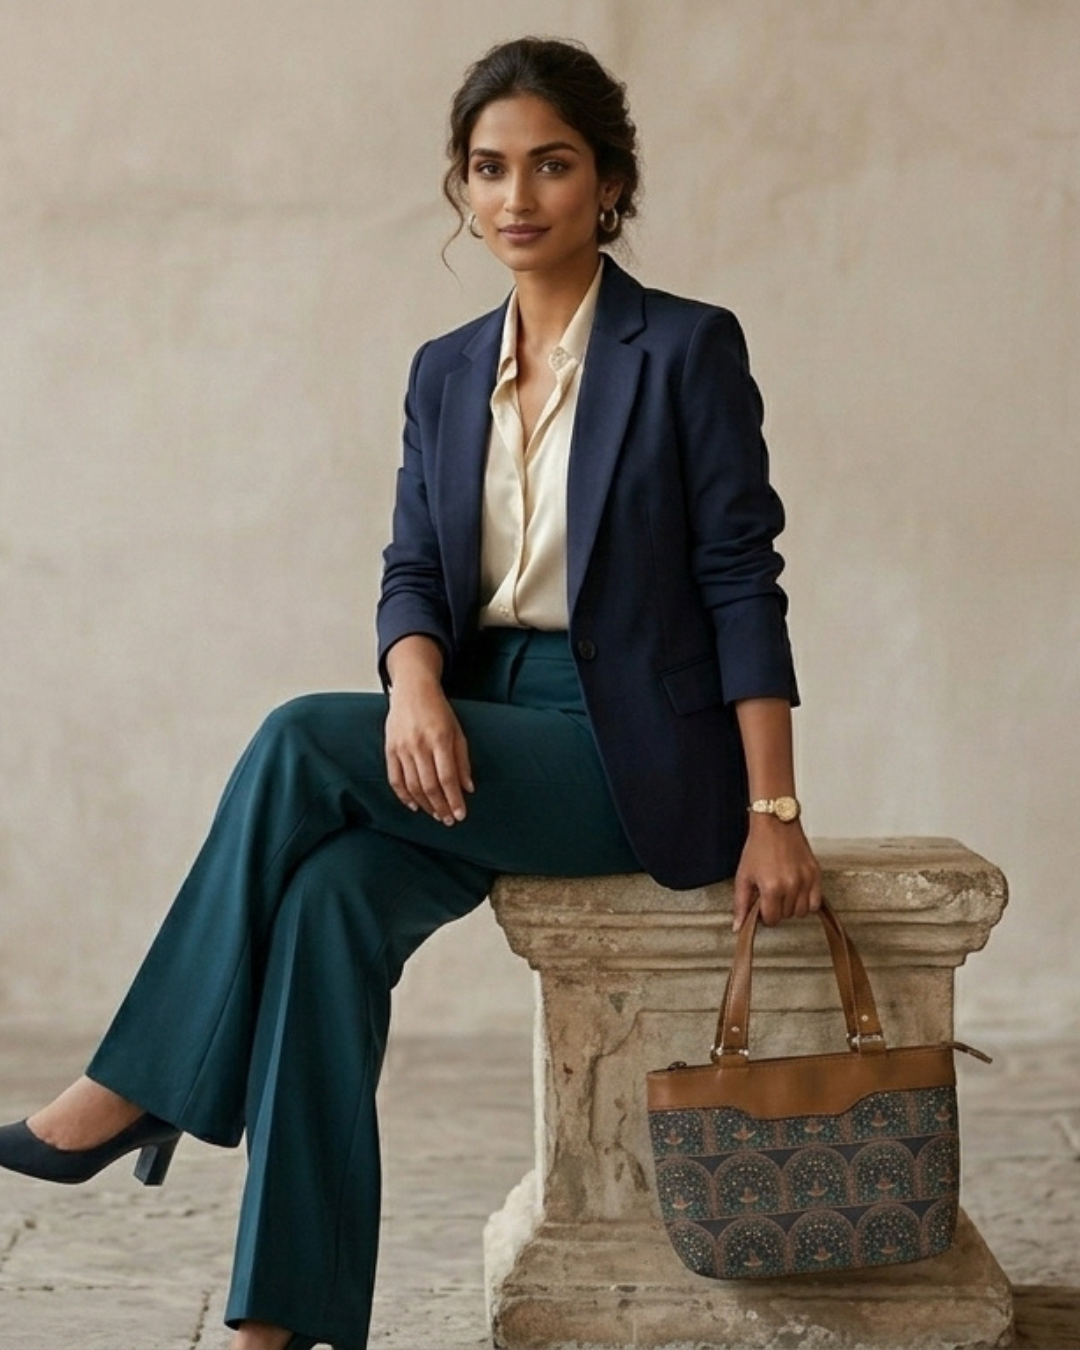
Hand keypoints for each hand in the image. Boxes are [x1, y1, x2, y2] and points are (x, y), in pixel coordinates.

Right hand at [384, 677, 473, 825]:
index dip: (454, 799)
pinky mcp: (390, 749)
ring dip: (425, 804)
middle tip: (448, 820)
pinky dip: (403, 796)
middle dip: (441, 807)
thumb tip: (467, 788)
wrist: (412, 689)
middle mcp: (419, 745)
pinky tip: (414, 806)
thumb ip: (462, 760)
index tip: (460, 814)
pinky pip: (395, 779)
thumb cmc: (438, 710)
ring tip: (436, 814)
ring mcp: (402, 748)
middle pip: (429, 785)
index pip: (447, 777)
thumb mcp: (457, 731)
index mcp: (439, 739)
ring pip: (412, 785)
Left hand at [732, 816, 821, 931]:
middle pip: (786, 916)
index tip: (761, 905)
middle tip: (770, 894)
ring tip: (783, 891)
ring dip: (792, 907)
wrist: (775, 824)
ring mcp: (806, 880)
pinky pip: (816, 902)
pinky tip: (797, 892)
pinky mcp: (816, 874)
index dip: (764, 915)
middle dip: (777, 909)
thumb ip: (740, 904)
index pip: (772, 919)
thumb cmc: (758, 847)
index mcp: (771, 888)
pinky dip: (807, 902)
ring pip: (802, 912)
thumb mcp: (743, 876)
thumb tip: (737, 927)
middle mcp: (791, 886)